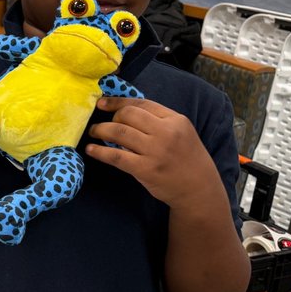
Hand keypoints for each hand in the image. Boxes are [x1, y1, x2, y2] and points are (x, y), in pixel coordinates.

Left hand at [86, 98, 221, 208]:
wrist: (199, 189)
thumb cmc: (186, 159)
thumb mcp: (181, 133)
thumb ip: (159, 121)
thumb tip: (124, 111)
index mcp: (176, 120)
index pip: (141, 103)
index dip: (117, 102)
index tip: (102, 103)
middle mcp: (166, 132)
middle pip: (128, 115)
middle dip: (110, 117)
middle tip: (102, 124)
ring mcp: (156, 151)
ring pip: (119, 132)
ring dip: (100, 130)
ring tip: (93, 132)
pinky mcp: (146, 169)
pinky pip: (116, 156)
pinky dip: (99, 152)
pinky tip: (91, 149)